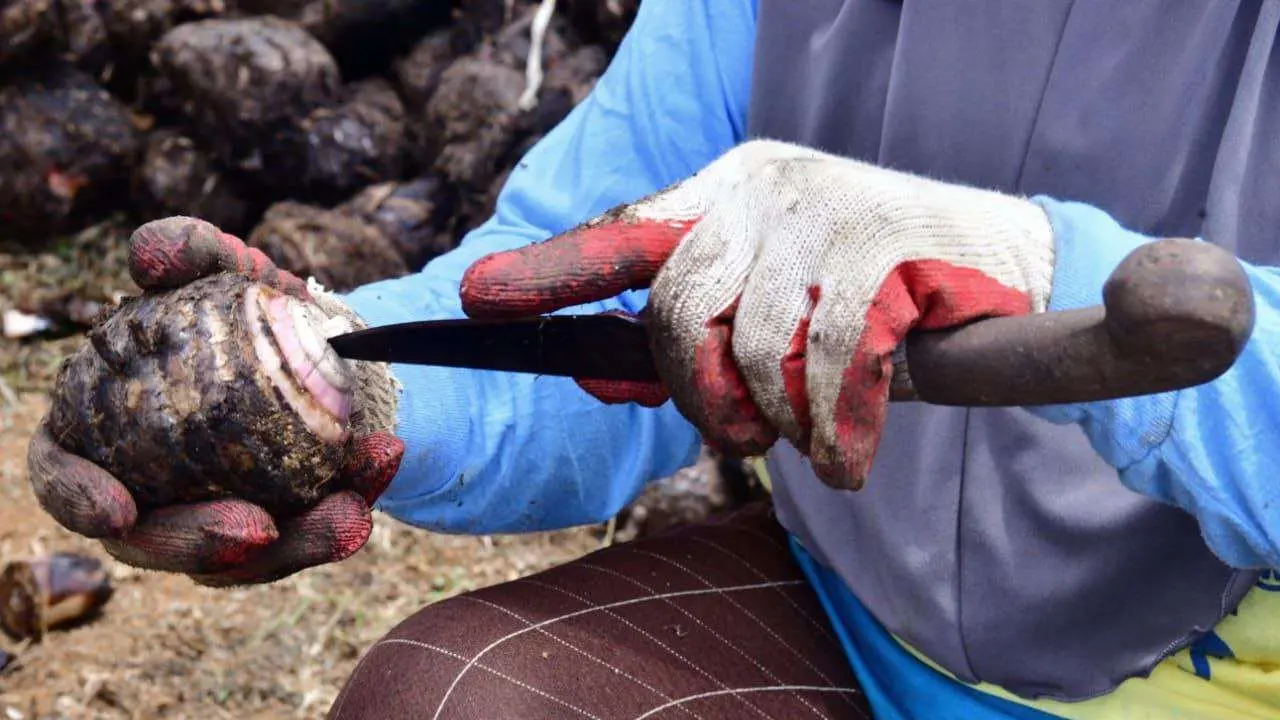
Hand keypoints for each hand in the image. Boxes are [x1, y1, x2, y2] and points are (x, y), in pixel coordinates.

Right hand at [26, 217, 403, 585]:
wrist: (325, 340)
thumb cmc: (248, 309)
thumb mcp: (226, 269)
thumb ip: (188, 250)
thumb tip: (150, 257)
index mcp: (101, 430)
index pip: (63, 476)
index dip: (77, 498)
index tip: (119, 509)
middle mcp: (149, 488)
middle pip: (154, 542)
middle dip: (203, 543)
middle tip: (260, 528)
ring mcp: (216, 518)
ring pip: (245, 560)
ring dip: (301, 543)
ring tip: (351, 513)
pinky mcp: (282, 530)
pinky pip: (312, 532)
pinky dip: (355, 498)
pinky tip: (385, 463)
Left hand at [458, 140, 1056, 489]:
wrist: (1001, 261)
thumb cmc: (872, 293)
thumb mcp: (774, 306)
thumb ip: (695, 341)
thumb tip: (605, 387)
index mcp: (726, 192)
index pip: (621, 234)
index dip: (547, 271)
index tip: (475, 298)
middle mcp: (763, 191)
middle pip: (677, 312)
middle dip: (702, 399)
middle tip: (746, 438)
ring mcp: (823, 215)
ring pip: (753, 349)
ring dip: (781, 420)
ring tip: (813, 435)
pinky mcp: (882, 251)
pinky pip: (828, 365)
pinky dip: (835, 429)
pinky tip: (849, 454)